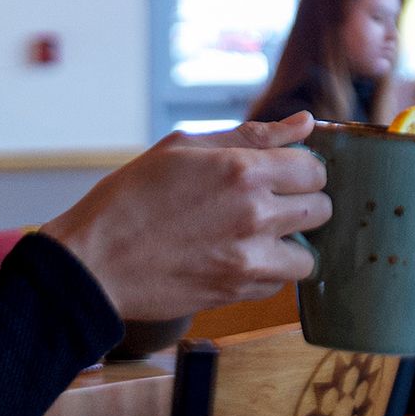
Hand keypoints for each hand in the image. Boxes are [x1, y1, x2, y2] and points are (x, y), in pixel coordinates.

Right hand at [45, 114, 330, 320]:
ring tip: (259, 237)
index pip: (314, 169)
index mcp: (243, 171)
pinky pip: (278, 285)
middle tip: (272, 204)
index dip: (301, 169)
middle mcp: (255, 215)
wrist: (93, 262)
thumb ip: (251, 135)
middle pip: (321, 209)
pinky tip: (237, 258)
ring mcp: (248, 259)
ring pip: (309, 256)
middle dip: (303, 203)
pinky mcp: (237, 293)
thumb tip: (304, 123)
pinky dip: (267, 273)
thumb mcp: (182, 147)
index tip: (282, 174)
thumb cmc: (130, 198)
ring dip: (291, 245)